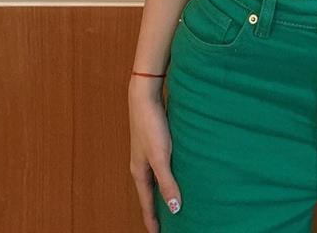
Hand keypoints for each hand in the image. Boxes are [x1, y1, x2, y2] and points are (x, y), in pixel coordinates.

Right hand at [128, 86, 182, 231]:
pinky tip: (177, 171)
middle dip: (156, 208)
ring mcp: (147, 152)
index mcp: (139, 172)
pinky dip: (167, 174)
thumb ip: (167, 182)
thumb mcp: (161, 157)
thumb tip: (175, 209)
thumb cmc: (151, 125)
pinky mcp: (155, 141)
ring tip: (172, 201)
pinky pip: (161, 165)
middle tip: (165, 222)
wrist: (145, 95)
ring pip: (155, 178)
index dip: (152, 220)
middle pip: (149, 192)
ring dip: (162, 191)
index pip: (146, 203)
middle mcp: (141, 164)